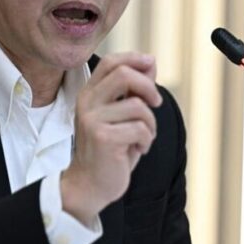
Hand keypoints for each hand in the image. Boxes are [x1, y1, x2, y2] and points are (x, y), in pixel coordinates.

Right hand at [60, 52, 162, 225]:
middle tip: (156, 103)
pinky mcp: (103, 137)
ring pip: (138, 105)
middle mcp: (87, 103)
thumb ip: (133, 90)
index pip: (110, 62)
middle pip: (124, 74)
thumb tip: (150, 63)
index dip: (134, 58)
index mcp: (89, 94)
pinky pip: (140, 128)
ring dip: (150, 123)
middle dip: (148, 87)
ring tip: (144, 137)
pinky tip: (139, 149)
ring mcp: (93, 120)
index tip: (152, 65)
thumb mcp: (121, 116)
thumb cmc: (109, 151)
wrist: (89, 185)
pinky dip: (147, 139)